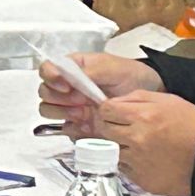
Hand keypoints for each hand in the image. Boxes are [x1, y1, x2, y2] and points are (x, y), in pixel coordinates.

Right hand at [38, 52, 162, 135]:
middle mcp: (67, 86)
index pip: (47, 69)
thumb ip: (90, 71)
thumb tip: (70, 78)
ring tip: (83, 113)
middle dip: (58, 98)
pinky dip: (72, 128)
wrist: (149, 95)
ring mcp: (71, 105)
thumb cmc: (130, 76)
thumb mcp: (112, 67)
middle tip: (79, 101)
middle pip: (45, 92)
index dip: (51, 77)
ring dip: (62, 113)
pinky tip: (86, 125)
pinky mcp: (78, 123)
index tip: (66, 85)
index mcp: (73, 67)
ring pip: (49, 110)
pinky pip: (65, 128)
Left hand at [94, 90, 194, 195]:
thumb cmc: (193, 125)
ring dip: (118, 146)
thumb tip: (115, 102)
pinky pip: (123, 168)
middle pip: (104, 130)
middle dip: (109, 126)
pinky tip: (143, 158)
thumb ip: (139, 97)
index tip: (115, 112)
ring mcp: (136, 161)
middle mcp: (135, 138)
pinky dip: (129, 162)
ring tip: (135, 144)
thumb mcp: (169, 100)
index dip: (108, 110)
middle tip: (122, 127)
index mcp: (142, 115)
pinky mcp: (140, 179)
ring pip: (111, 151)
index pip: (106, 110)